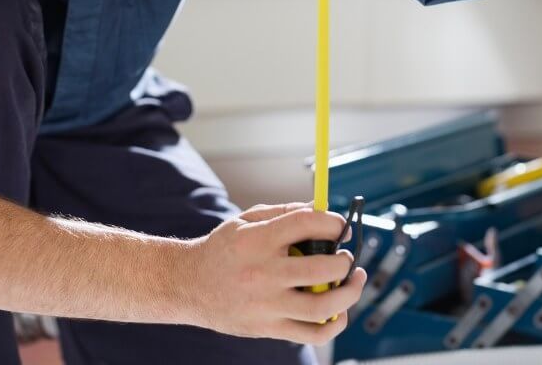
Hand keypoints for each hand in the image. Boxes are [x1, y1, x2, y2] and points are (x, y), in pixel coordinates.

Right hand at [180, 202, 367, 345]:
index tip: (341, 227)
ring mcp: (266, 305)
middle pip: (323, 267)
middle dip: (345, 260)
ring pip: (323, 306)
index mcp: (258, 240)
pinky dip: (334, 324)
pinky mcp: (267, 329)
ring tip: (354, 280)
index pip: (307, 224)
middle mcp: (264, 273)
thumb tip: (324, 208)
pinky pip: (312, 334)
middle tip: (346, 256)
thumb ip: (286, 213)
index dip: (334, 222)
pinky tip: (339, 311)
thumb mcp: (247, 220)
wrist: (187, 285)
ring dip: (349, 292)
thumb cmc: (222, 250)